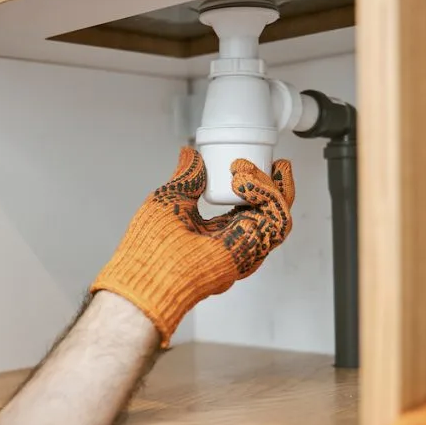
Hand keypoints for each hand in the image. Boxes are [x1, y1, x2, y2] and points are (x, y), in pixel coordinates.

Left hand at [91, 147, 294, 345]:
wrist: (146, 271)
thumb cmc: (149, 247)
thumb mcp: (171, 199)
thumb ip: (187, 177)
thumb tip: (190, 154)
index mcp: (217, 233)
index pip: (248, 207)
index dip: (257, 185)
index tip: (248, 163)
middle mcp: (234, 243)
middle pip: (272, 212)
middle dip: (277, 184)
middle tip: (274, 163)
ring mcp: (244, 249)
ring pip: (278, 216)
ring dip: (269, 186)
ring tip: (243, 170)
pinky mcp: (249, 252)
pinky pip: (275, 222)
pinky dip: (267, 197)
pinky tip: (244, 182)